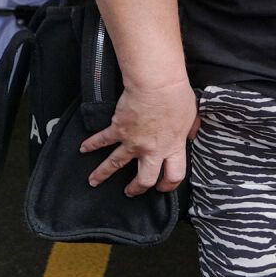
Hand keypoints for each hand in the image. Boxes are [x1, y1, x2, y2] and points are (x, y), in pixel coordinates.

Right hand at [80, 79, 198, 196]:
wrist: (156, 84)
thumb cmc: (176, 97)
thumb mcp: (192, 116)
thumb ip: (189, 130)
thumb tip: (189, 136)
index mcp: (172, 147)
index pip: (174, 175)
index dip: (169, 185)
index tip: (162, 188)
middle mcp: (151, 150)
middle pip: (144, 179)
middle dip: (136, 188)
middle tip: (130, 192)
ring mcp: (132, 142)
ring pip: (115, 164)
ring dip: (102, 174)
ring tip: (93, 181)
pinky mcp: (118, 129)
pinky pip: (101, 140)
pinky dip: (91, 145)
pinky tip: (83, 149)